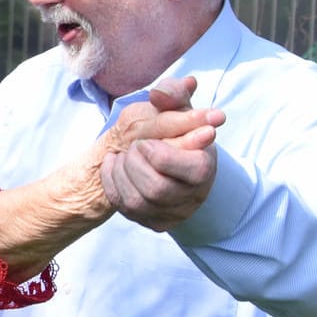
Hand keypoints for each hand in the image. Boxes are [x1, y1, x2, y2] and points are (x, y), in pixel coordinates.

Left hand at [100, 78, 221, 230]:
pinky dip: (112, 183)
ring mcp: (172, 214)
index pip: (184, 167)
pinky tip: (114, 166)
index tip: (148, 140)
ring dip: (121, 174)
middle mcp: (192, 197)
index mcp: (204, 167)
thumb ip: (172, 94)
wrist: (173, 162)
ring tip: (122, 155)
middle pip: (156, 189)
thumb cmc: (179, 130)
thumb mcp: (180, 107)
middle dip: (135, 164)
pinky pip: (124, 208)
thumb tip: (159, 94)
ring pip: (136, 202)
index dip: (158, 152)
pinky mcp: (153, 222)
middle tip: (133, 147)